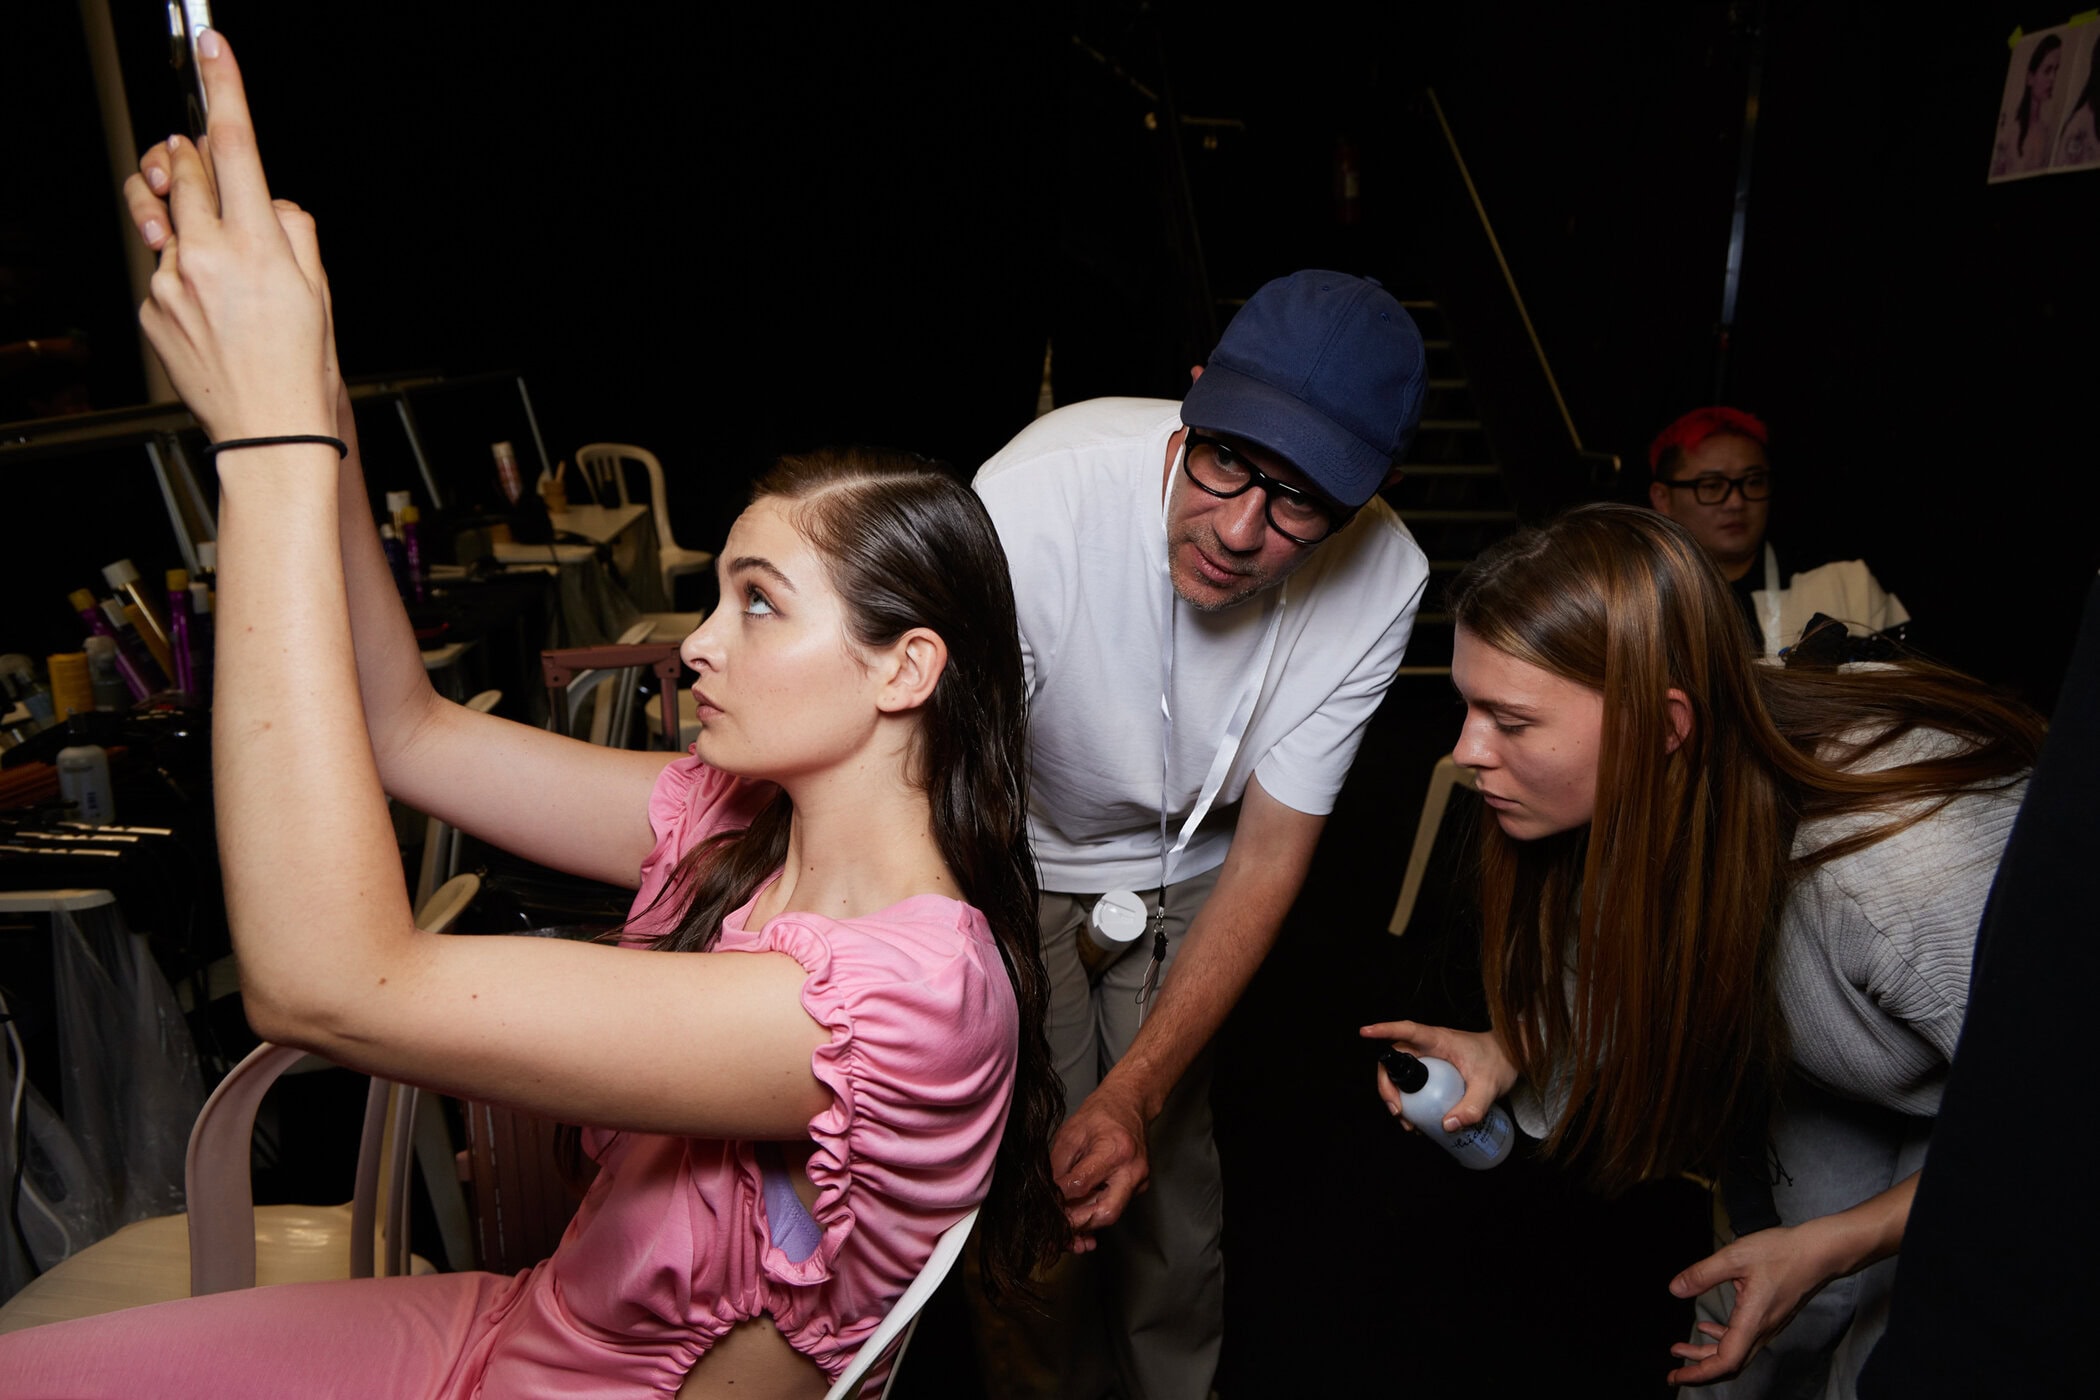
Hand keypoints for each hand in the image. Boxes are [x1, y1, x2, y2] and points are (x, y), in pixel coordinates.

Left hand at [119, 29, 333, 442]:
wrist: (268, 435)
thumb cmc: (303, 369)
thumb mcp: (320, 293)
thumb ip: (296, 232)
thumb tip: (273, 204)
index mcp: (258, 246)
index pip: (237, 147)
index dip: (223, 88)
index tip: (212, 47)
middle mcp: (207, 257)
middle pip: (187, 170)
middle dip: (195, 160)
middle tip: (213, 176)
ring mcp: (172, 282)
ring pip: (168, 218)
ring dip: (186, 219)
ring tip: (211, 251)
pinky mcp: (152, 308)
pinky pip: (163, 268)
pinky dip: (184, 275)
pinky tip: (211, 312)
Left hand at [1050, 1080, 1149, 1252]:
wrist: (1130, 1104)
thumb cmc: (1101, 1114)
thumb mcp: (1070, 1134)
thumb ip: (1058, 1166)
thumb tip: (1046, 1194)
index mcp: (1115, 1151)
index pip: (1082, 1185)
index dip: (1060, 1200)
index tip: (1044, 1207)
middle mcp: (1132, 1170)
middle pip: (1105, 1212)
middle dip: (1077, 1224)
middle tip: (1054, 1232)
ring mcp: (1139, 1181)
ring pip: (1109, 1214)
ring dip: (1084, 1224)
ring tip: (1062, 1232)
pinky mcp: (1138, 1187)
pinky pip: (1114, 1206)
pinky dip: (1094, 1215)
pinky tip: (1078, 1223)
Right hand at [1359, 1020, 1517, 1132]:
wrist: (1513, 1058)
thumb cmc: (1501, 1061)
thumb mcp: (1489, 1085)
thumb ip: (1472, 1106)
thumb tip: (1447, 1125)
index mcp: (1438, 1040)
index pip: (1405, 1031)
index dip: (1383, 1030)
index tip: (1365, 1032)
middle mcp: (1429, 1047)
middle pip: (1395, 1059)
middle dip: (1388, 1085)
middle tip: (1397, 1111)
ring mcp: (1431, 1060)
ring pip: (1402, 1075)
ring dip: (1397, 1098)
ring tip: (1408, 1123)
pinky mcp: (1435, 1073)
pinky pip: (1415, 1085)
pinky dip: (1411, 1102)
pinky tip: (1420, 1122)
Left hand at [1663, 1221, 1843, 1385]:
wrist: (1821, 1252)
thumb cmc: (1783, 1253)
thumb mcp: (1735, 1257)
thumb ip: (1703, 1274)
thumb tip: (1675, 1289)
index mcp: (1753, 1321)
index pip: (1726, 1361)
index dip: (1699, 1373)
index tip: (1677, 1375)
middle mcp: (1762, 1330)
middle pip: (1729, 1363)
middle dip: (1699, 1370)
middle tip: (1674, 1371)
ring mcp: (1768, 1325)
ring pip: (1735, 1351)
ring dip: (1708, 1354)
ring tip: (1683, 1349)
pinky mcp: (1770, 1317)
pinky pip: (1743, 1338)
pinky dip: (1722, 1338)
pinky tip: (1708, 1328)